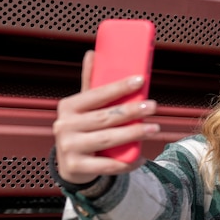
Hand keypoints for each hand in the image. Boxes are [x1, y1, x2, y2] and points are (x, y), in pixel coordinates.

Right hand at [52, 51, 159, 183]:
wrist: (71, 164)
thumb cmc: (84, 128)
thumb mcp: (84, 106)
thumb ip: (91, 83)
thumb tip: (92, 52)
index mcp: (68, 107)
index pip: (96, 94)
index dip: (119, 87)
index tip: (141, 80)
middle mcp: (64, 126)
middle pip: (105, 117)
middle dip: (132, 111)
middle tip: (153, 105)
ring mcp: (69, 148)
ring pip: (108, 139)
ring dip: (134, 134)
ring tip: (154, 128)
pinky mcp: (76, 167)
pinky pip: (107, 165)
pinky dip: (126, 162)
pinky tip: (141, 157)